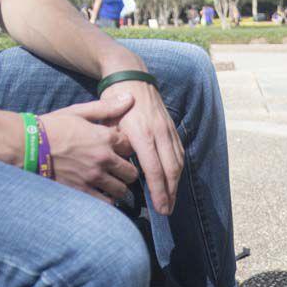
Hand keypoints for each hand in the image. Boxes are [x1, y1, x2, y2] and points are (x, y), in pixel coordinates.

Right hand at [41, 93, 137, 203]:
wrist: (26, 145)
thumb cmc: (52, 126)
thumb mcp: (78, 112)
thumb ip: (106, 108)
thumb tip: (130, 97)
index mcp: (104, 137)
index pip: (130, 146)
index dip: (126, 149)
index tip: (119, 150)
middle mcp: (103, 158)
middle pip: (131, 172)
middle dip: (127, 171)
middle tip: (119, 170)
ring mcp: (93, 176)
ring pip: (121, 190)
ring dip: (118, 187)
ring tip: (111, 184)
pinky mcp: (82, 191)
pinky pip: (106, 203)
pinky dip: (107, 200)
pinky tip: (101, 194)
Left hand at [100, 79, 183, 214]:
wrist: (130, 76)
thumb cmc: (112, 101)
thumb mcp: (108, 123)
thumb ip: (115, 146)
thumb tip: (119, 170)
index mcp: (142, 134)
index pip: (154, 169)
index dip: (159, 191)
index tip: (161, 208)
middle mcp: (159, 133)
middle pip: (171, 170)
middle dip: (170, 193)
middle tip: (167, 211)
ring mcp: (168, 130)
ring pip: (178, 163)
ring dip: (176, 184)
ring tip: (171, 201)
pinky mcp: (172, 128)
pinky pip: (179, 153)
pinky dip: (178, 169)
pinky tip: (174, 181)